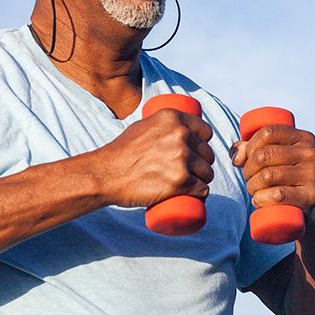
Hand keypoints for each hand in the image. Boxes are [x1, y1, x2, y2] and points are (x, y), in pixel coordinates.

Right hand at [89, 109, 214, 207]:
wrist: (107, 174)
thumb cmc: (121, 152)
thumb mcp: (142, 126)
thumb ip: (159, 125)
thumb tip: (170, 129)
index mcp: (173, 119)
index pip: (205, 131)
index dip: (204, 143)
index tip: (198, 152)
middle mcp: (181, 135)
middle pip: (207, 153)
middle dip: (203, 164)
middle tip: (192, 172)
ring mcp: (182, 158)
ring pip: (207, 173)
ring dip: (203, 180)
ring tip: (192, 185)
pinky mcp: (181, 181)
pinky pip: (202, 189)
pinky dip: (201, 194)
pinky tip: (198, 195)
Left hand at [232, 124, 314, 212]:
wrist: (304, 207)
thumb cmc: (282, 177)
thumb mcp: (271, 156)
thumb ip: (248, 148)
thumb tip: (237, 157)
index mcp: (303, 137)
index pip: (268, 132)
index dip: (250, 146)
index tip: (247, 158)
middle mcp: (311, 153)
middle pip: (264, 155)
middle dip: (248, 168)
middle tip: (249, 177)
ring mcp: (312, 175)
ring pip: (267, 176)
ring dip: (252, 186)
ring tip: (254, 190)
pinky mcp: (310, 197)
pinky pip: (277, 195)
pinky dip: (261, 199)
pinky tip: (259, 200)